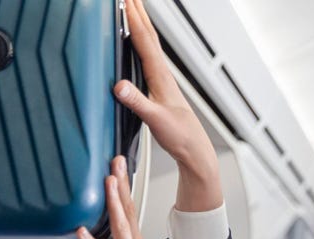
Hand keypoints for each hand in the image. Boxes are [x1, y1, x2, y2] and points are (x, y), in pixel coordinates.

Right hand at [115, 0, 221, 210]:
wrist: (195, 150)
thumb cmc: (180, 136)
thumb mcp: (155, 120)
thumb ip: (137, 103)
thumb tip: (118, 86)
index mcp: (160, 78)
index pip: (144, 41)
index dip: (133, 19)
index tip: (124, 1)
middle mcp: (163, 75)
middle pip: (149, 35)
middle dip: (138, 12)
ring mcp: (162, 80)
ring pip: (150, 44)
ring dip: (140, 23)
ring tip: (132, 8)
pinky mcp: (160, 87)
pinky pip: (149, 57)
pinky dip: (141, 42)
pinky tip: (137, 43)